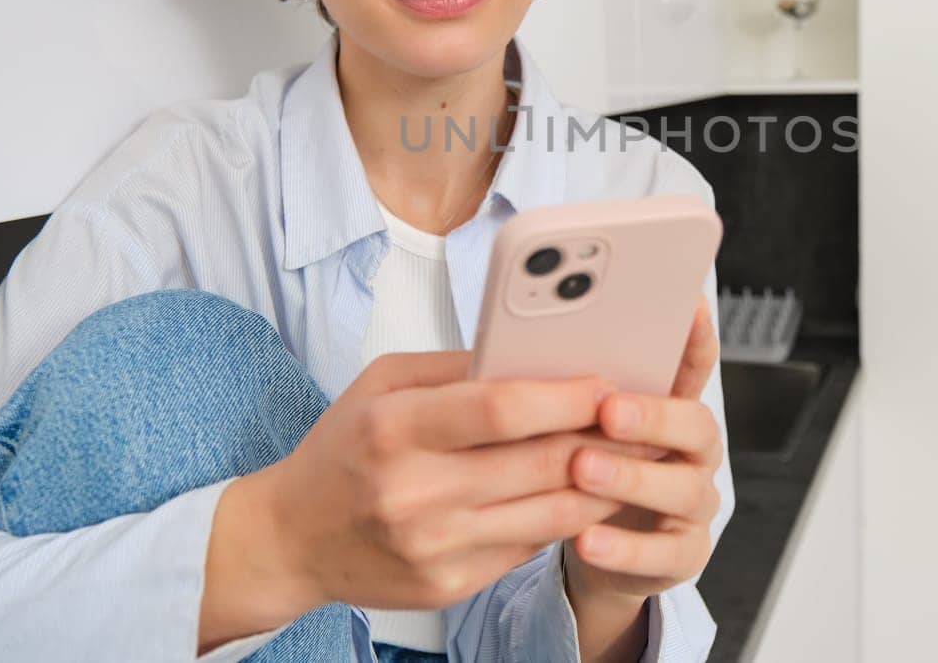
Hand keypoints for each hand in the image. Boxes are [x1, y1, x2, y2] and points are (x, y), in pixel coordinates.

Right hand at [222, 350, 657, 621]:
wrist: (291, 539)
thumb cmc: (344, 448)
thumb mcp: (382, 383)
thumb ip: (457, 366)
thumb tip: (535, 352)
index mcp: (393, 428)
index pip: (497, 409)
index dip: (563, 397)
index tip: (608, 383)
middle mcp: (413, 492)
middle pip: (536, 463)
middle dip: (602, 438)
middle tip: (646, 416)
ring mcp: (432, 546)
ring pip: (548, 512)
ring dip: (604, 483)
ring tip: (638, 455)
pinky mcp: (448, 585)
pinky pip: (529, 545)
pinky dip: (570, 518)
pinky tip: (595, 494)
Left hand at [562, 295, 724, 603]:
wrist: (598, 546)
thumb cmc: (583, 468)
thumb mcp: (578, 423)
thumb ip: (573, 390)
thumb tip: (524, 351)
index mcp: (671, 405)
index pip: (693, 362)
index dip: (694, 335)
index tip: (685, 306)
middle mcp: (694, 450)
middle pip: (695, 423)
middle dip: (652, 415)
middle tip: (608, 409)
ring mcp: (695, 502)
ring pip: (683, 488)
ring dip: (632, 478)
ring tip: (584, 470)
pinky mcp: (685, 554)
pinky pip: (664, 553)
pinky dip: (625, 547)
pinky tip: (587, 539)